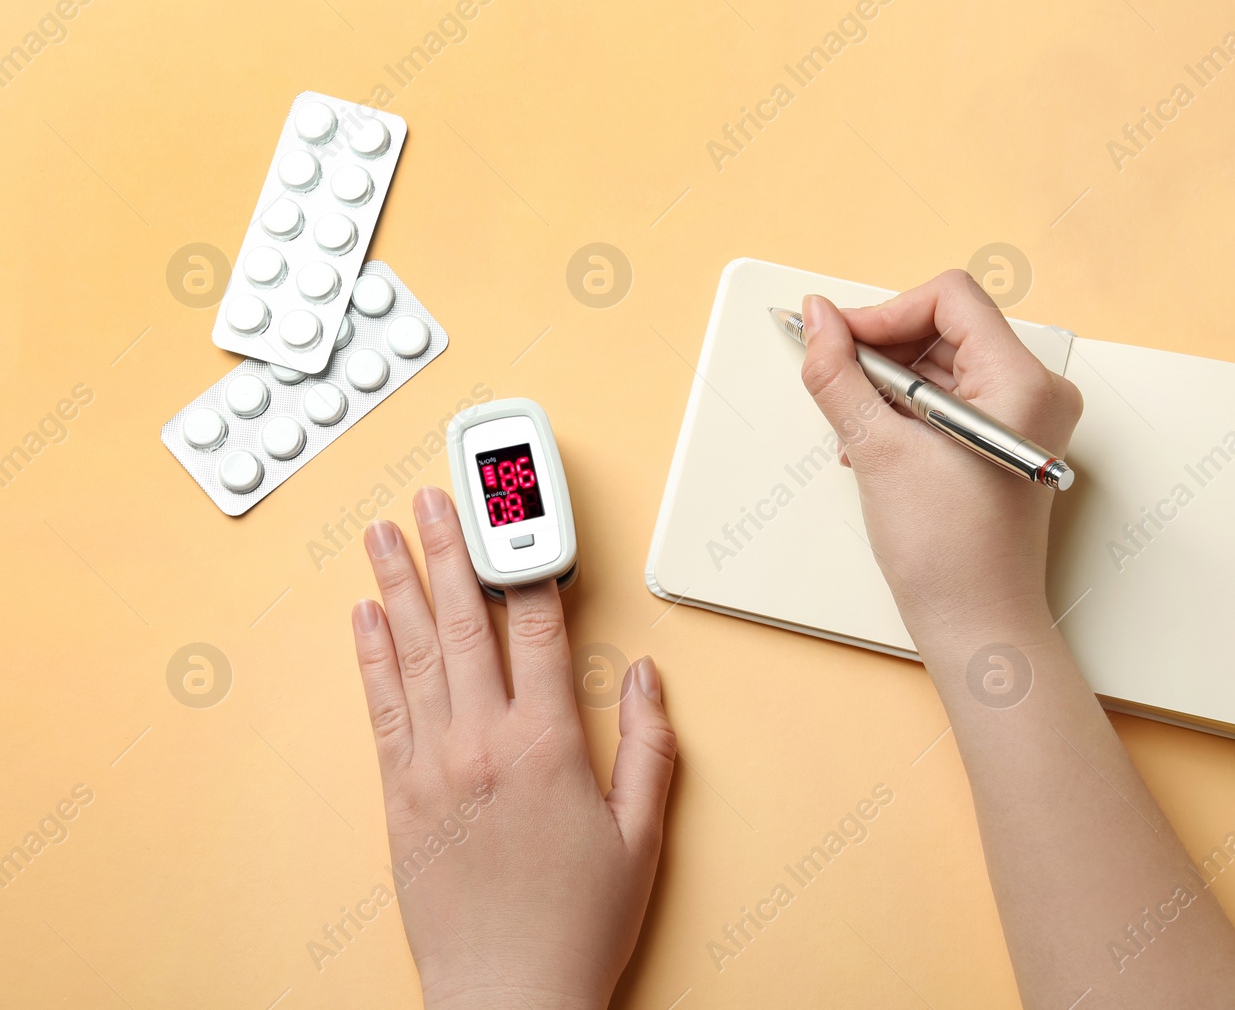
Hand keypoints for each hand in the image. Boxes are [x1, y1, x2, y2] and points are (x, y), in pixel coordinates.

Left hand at [350, 486, 675, 1009]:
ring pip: (413, 654)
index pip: (536, 630)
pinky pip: (381, 708)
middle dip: (451, 550)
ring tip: (387, 532)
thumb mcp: (641, 836)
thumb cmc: (579, 925)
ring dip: (399, 585)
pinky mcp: (399, 797)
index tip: (523, 516)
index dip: (530, 565)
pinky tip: (366, 615)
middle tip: (438, 496)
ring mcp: (431, 767)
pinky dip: (372, 656)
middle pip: (463, 624)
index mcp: (546, 747)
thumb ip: (648, 746)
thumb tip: (642, 676)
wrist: (508, 997)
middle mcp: (481, 744)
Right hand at [799, 270, 1082, 654]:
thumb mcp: (878, 449)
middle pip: (947, 327)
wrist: (977, 625)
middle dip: (885, 353)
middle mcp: (1038, 391)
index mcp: (1023, 382)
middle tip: (840, 387)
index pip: (950, 298)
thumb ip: (838, 372)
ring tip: (857, 433)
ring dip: (890, 387)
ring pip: (945, 364)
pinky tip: (876, 446)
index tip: (838, 342)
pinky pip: (953, 398)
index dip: (885, 312)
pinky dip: (909, 411)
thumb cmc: (948, 552)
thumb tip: (816, 318)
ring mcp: (1027, 418)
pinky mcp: (1010, 442)